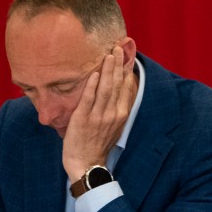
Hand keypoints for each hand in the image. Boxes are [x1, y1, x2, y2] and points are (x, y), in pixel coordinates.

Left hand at [62, 42, 137, 180]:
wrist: (86, 164)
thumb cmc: (98, 145)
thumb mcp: (113, 128)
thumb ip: (116, 110)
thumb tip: (118, 93)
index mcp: (120, 115)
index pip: (125, 89)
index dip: (126, 71)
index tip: (127, 56)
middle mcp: (112, 114)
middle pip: (117, 85)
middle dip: (118, 65)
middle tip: (118, 47)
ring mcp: (98, 116)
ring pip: (105, 89)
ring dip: (108, 70)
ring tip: (109, 54)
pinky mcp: (83, 119)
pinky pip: (89, 99)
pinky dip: (92, 85)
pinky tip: (95, 73)